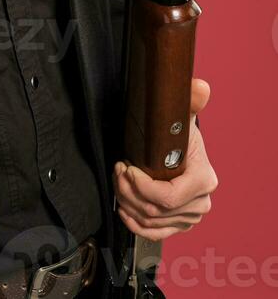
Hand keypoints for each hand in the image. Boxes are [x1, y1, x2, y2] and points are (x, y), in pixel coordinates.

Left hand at [112, 78, 218, 240]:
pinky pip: (155, 233)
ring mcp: (190, 217)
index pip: (169, 196)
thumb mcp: (181, 116)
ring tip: (118, 180)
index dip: (142, 186)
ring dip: (127, 202)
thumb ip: (188, 100)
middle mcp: (200, 202)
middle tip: (117, 168)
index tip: (126, 167)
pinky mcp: (178, 224)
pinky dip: (136, 224)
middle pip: (156, 210)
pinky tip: (123, 209)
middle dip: (128, 190)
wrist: (183, 150)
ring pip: (151, 221)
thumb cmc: (179, 134)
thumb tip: (199, 87)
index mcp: (204, 180)